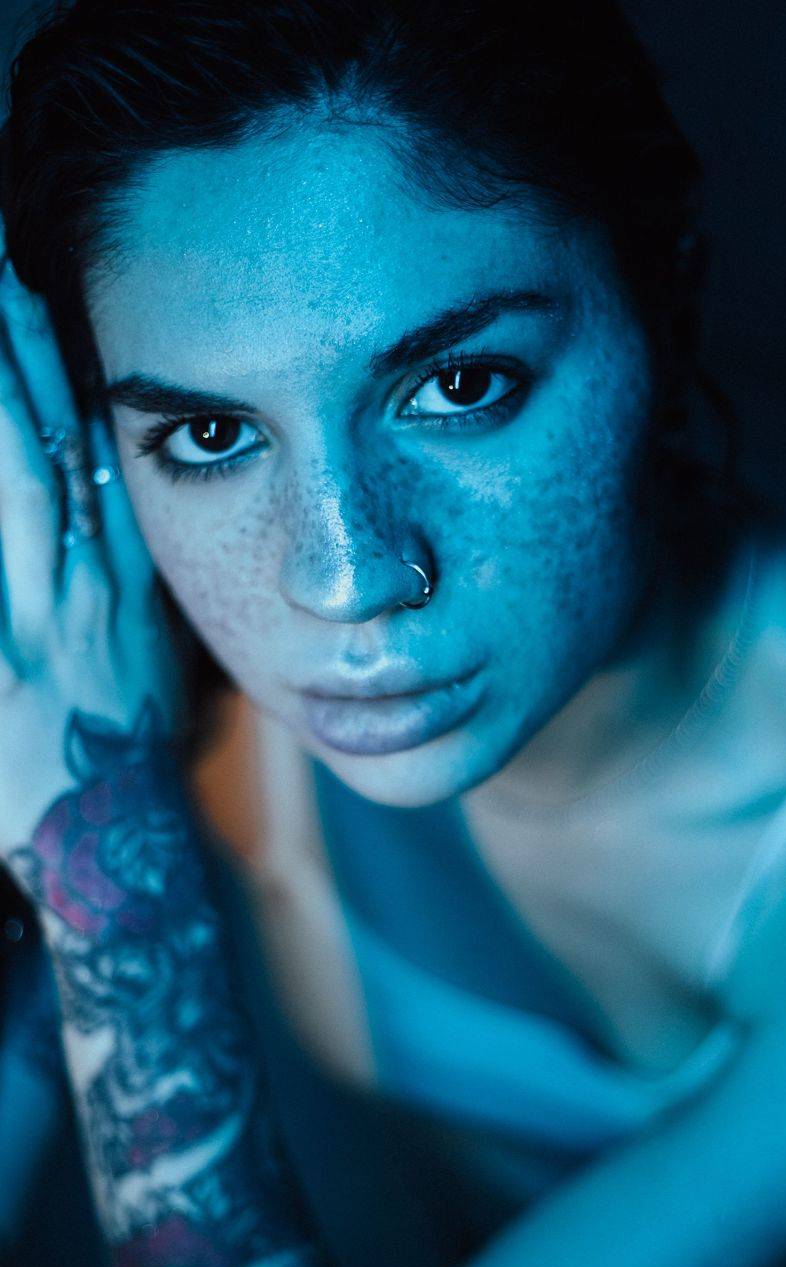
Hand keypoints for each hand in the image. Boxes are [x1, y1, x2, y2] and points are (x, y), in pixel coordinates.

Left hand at [0, 249, 183, 867]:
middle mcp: (77, 586)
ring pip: (13, 488)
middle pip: (39, 445)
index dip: (57, 358)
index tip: (27, 271)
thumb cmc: (119, 740)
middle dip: (11, 347)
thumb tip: (104, 474)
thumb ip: (119, 563)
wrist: (110, 845)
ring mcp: (31, 625)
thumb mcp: (142, 644)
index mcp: (117, 576)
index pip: (90, 445)